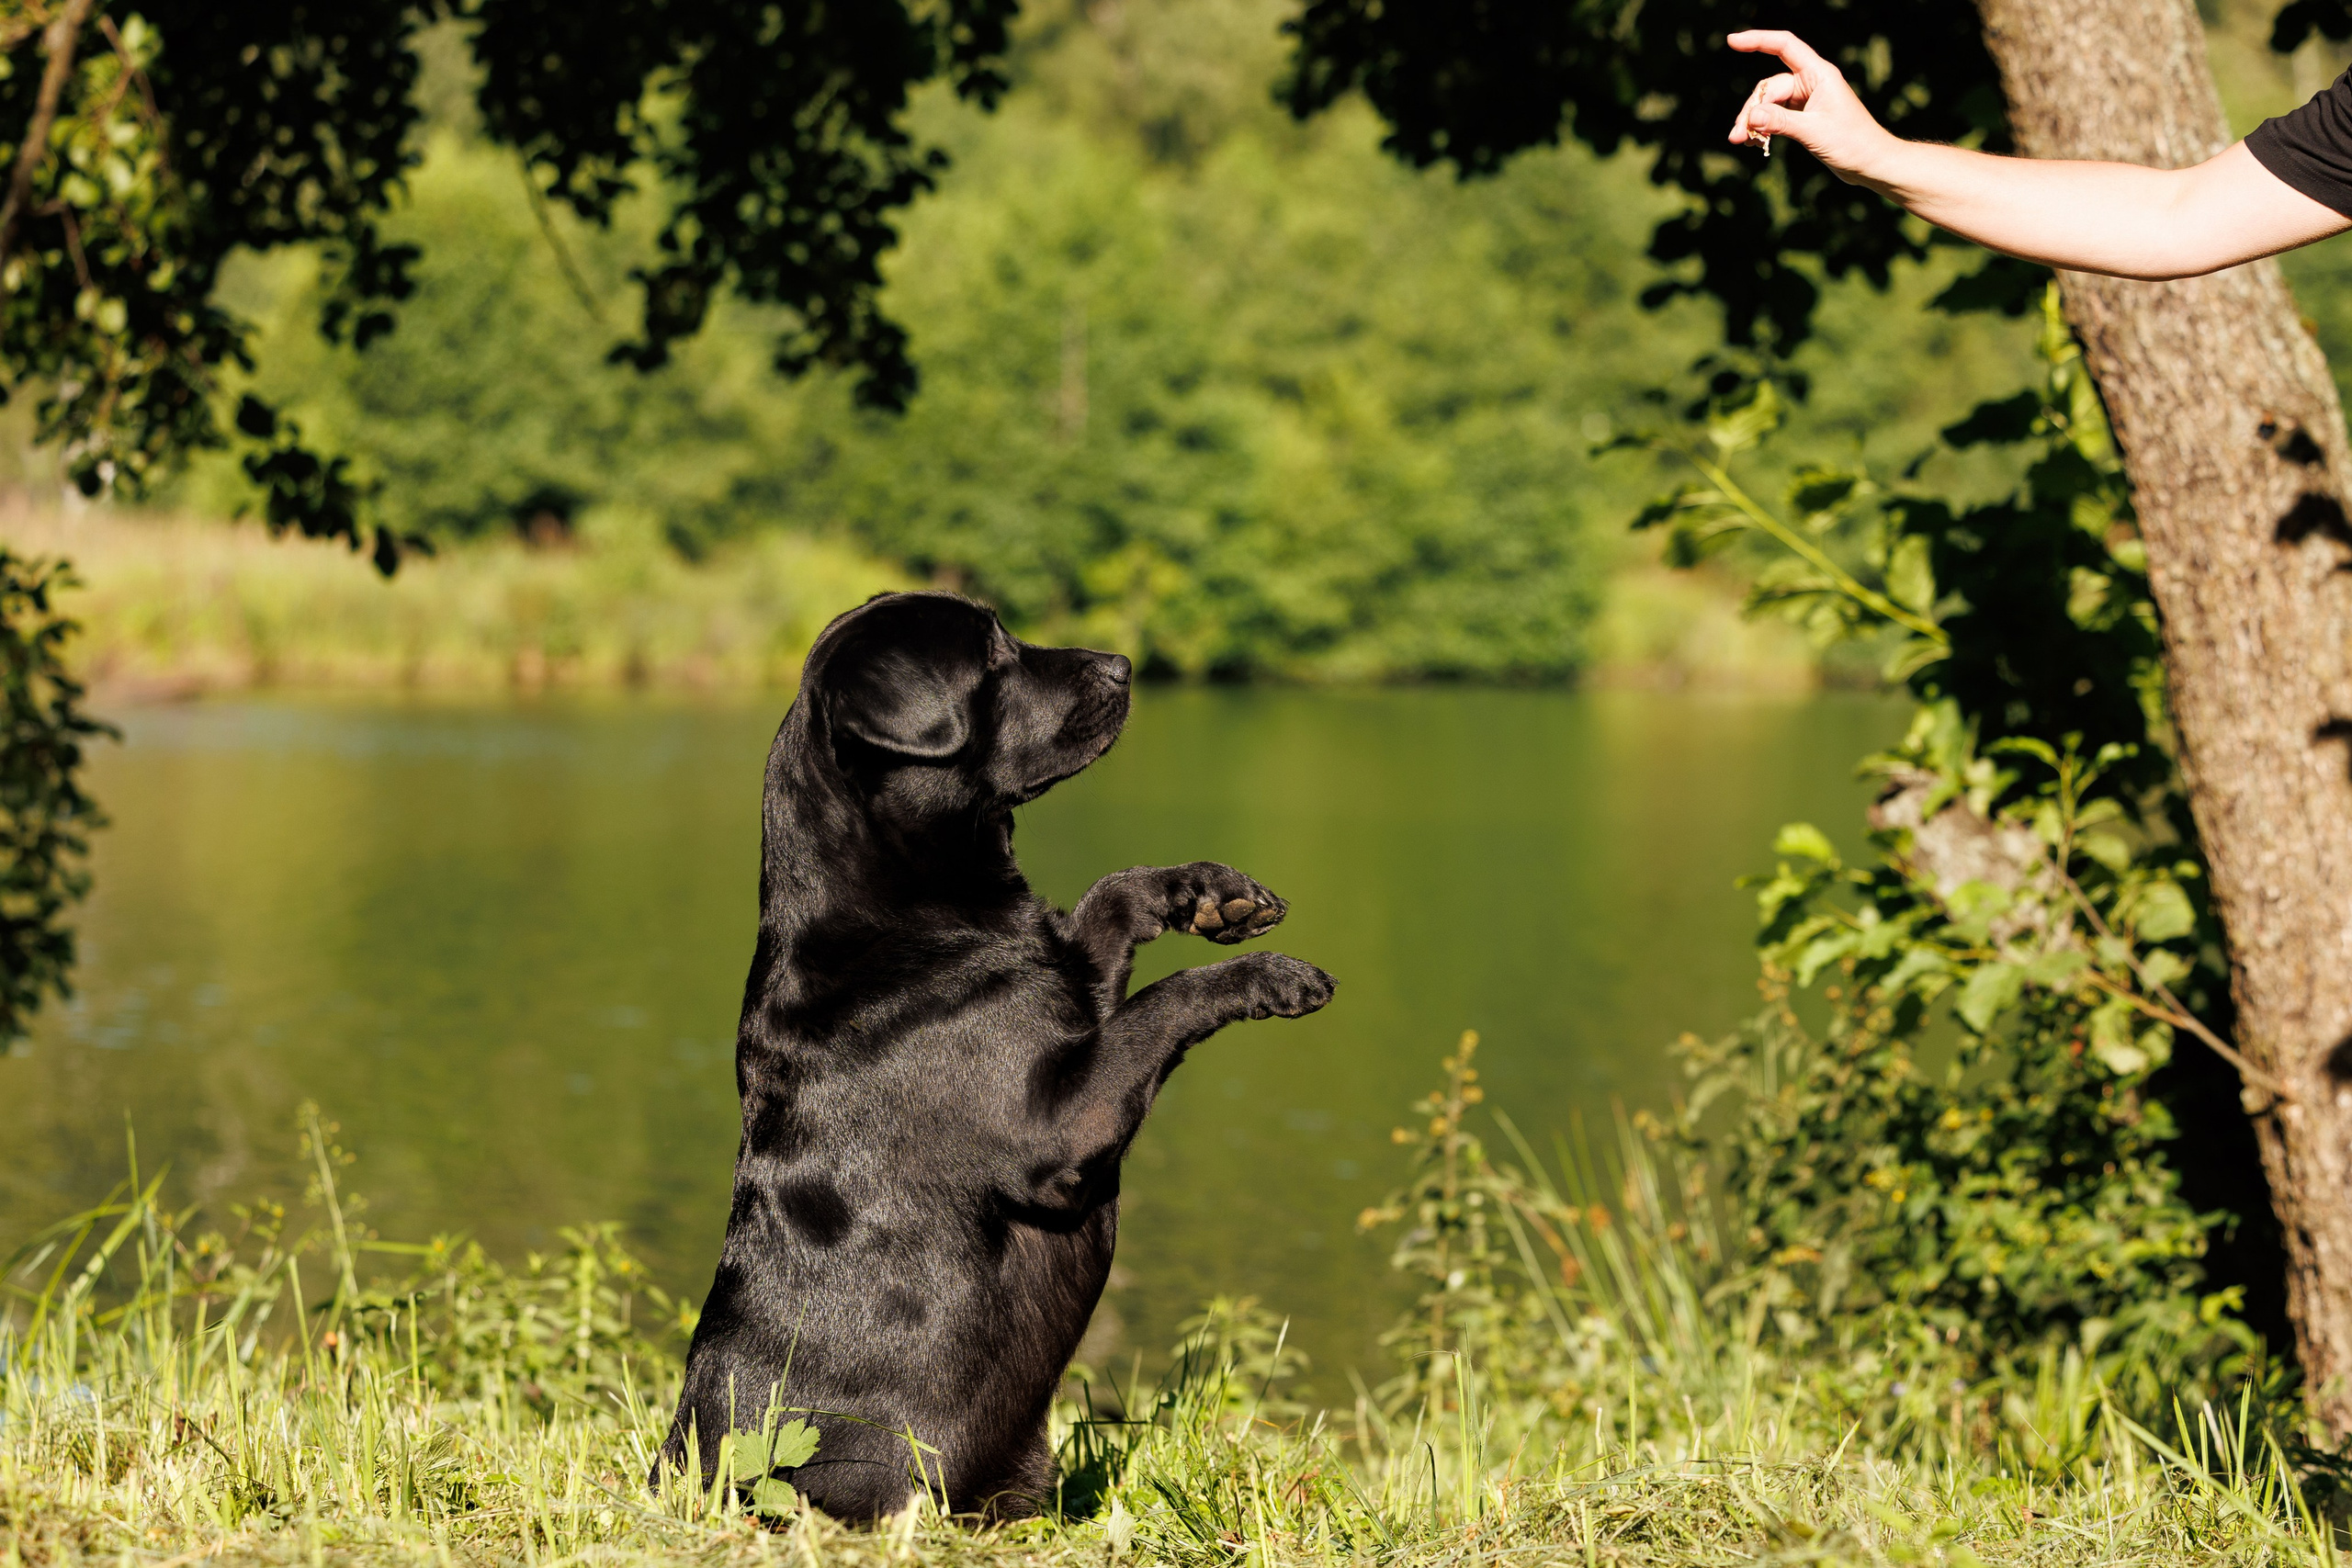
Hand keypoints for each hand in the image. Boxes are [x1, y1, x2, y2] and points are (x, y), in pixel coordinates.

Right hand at [1725, 30, 1898, 186]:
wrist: (1870, 163)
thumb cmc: (1852, 142)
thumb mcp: (1813, 131)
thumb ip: (1780, 122)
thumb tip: (1750, 115)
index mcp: (1819, 74)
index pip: (1785, 46)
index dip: (1758, 40)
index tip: (1731, 42)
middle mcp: (1811, 83)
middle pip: (1769, 87)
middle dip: (1752, 110)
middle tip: (1738, 137)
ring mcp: (1805, 100)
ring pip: (1768, 104)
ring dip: (1754, 123)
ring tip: (1744, 143)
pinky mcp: (1802, 118)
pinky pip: (1774, 117)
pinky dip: (1763, 128)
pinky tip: (1755, 144)